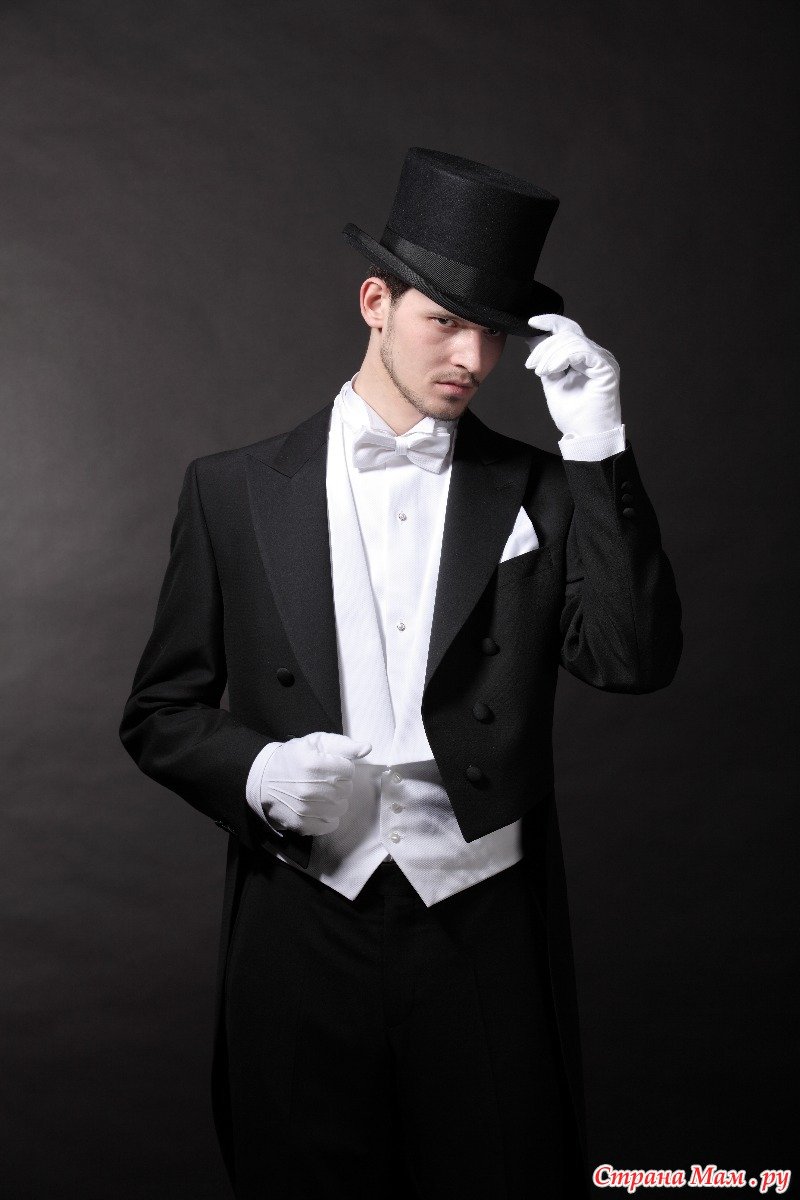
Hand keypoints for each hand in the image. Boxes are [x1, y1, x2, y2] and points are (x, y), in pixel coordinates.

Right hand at [258, 732, 371, 836]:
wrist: (262, 778)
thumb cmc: (292, 758)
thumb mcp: (315, 742)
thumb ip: (343, 744)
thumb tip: (366, 748)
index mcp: (313, 764)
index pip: (348, 770)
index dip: (342, 767)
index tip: (330, 767)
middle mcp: (309, 789)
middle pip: (346, 790)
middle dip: (339, 784)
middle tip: (324, 780)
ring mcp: (304, 809)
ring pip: (340, 808)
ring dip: (335, 801)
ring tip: (320, 793)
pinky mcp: (301, 825)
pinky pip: (330, 825)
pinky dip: (327, 817)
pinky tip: (317, 807)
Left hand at [524, 314, 621, 437]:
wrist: (586, 435)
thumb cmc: (573, 414)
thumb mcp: (552, 381)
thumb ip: (546, 360)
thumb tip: (534, 338)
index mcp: (585, 356)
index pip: (569, 330)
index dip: (550, 321)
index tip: (531, 323)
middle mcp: (597, 354)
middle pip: (567, 334)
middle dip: (544, 347)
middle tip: (531, 365)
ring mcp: (603, 360)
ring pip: (572, 341)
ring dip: (550, 355)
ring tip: (541, 372)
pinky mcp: (606, 367)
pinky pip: (581, 351)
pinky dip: (562, 358)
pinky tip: (552, 371)